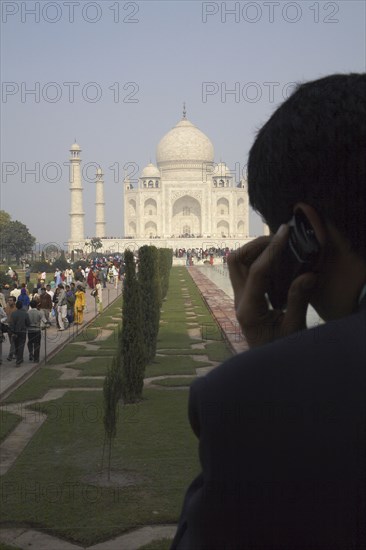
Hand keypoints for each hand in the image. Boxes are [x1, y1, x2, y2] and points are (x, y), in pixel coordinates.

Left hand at [228, 225, 317, 347]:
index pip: (256, 272)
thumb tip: (308, 274)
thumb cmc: (280, 350)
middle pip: (235, 261)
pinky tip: (277, 260)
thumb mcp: (293, 328)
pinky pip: (245, 271)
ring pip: (236, 264)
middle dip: (255, 245)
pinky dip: (258, 260)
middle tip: (279, 238)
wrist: (266, 367)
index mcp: (249, 310)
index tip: (284, 233)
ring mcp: (239, 299)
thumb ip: (298, 300)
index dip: (271, 250)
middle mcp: (239, 302)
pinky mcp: (245, 299)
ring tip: (279, 246)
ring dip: (254, 250)